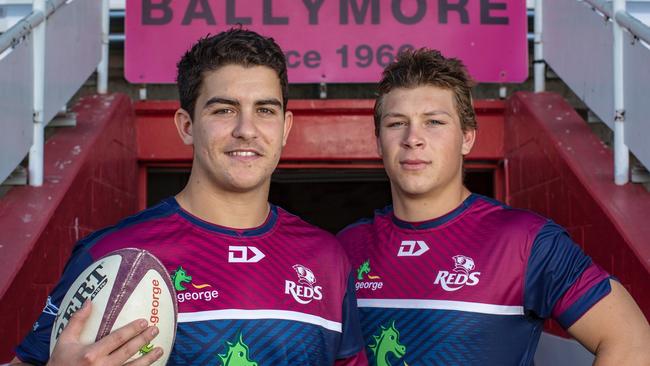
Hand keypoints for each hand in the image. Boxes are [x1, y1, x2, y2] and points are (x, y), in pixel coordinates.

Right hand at [47, 301, 162, 365]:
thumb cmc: (59, 362)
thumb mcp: (65, 341)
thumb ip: (77, 321)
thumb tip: (89, 301)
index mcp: (91, 354)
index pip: (117, 339)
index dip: (132, 330)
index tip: (144, 322)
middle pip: (128, 351)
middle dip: (144, 340)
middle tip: (155, 330)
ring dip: (148, 359)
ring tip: (160, 350)